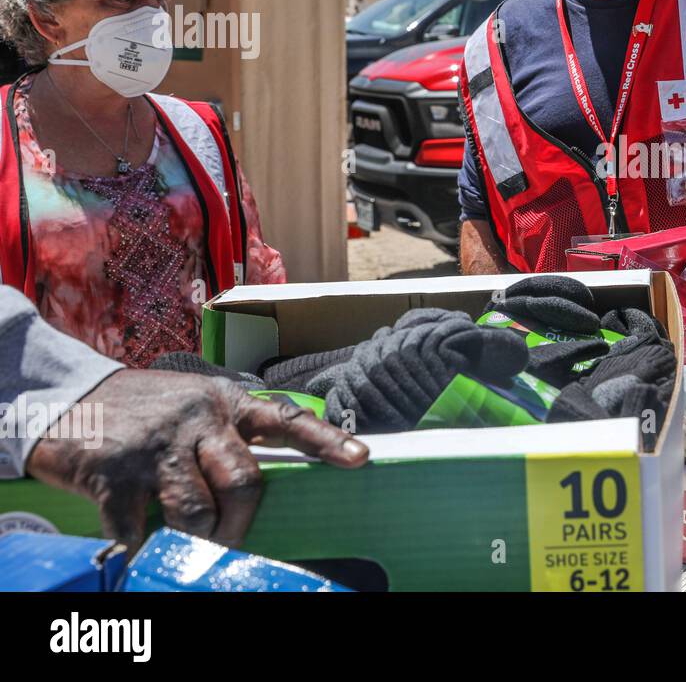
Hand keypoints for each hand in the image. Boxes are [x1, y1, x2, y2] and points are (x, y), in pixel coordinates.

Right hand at [26, 370, 368, 552]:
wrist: (66, 399)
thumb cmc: (145, 408)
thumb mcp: (196, 405)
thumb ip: (231, 434)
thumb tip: (264, 482)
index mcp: (225, 403)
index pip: (286, 419)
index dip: (326, 440)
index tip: (360, 459)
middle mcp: (196, 420)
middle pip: (244, 480)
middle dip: (244, 520)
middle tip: (233, 538)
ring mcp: (156, 448)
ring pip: (199, 509)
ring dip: (201, 538)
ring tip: (193, 544)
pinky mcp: (114, 475)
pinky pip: (140, 529)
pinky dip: (143, 547)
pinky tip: (140, 546)